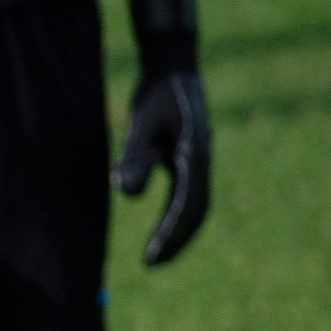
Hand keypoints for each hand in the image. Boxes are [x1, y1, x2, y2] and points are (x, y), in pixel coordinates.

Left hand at [113, 69, 210, 265]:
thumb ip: (135, 158)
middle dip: (177, 239)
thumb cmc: (154, 93)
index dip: (171, 232)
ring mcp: (199, 160)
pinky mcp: (189, 158)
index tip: (152, 255)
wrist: (172, 67)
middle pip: (196, 210)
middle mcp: (202, 160)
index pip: (188, 203)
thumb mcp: (140, 125)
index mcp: (195, 154)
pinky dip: (176, 215)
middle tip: (152, 263)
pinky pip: (188, 194)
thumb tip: (129, 196)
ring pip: (195, 205)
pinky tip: (162, 231)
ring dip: (179, 231)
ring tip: (157, 256)